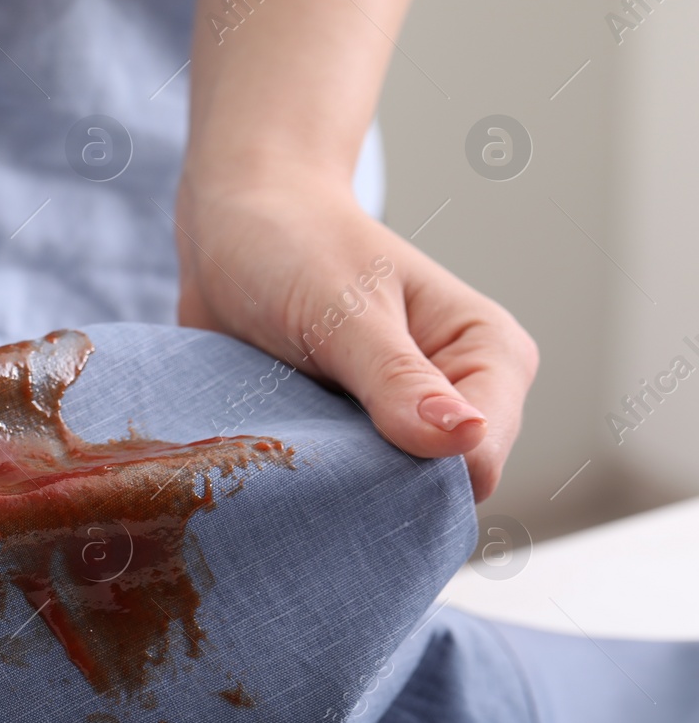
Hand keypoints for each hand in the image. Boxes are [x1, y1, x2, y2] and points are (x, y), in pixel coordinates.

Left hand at [174, 175, 537, 502]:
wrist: (233, 225)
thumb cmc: (297, 245)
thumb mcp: (344, 309)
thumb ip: (397, 378)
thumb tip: (464, 438)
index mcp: (490, 355)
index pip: (481, 456)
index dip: (421, 473)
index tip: (346, 459)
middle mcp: (459, 396)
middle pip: (439, 489)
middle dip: (374, 486)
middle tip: (303, 454)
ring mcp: (404, 423)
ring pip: (387, 496)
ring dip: (333, 486)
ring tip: (284, 446)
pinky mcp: (351, 438)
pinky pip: (341, 488)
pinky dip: (306, 480)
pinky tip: (271, 456)